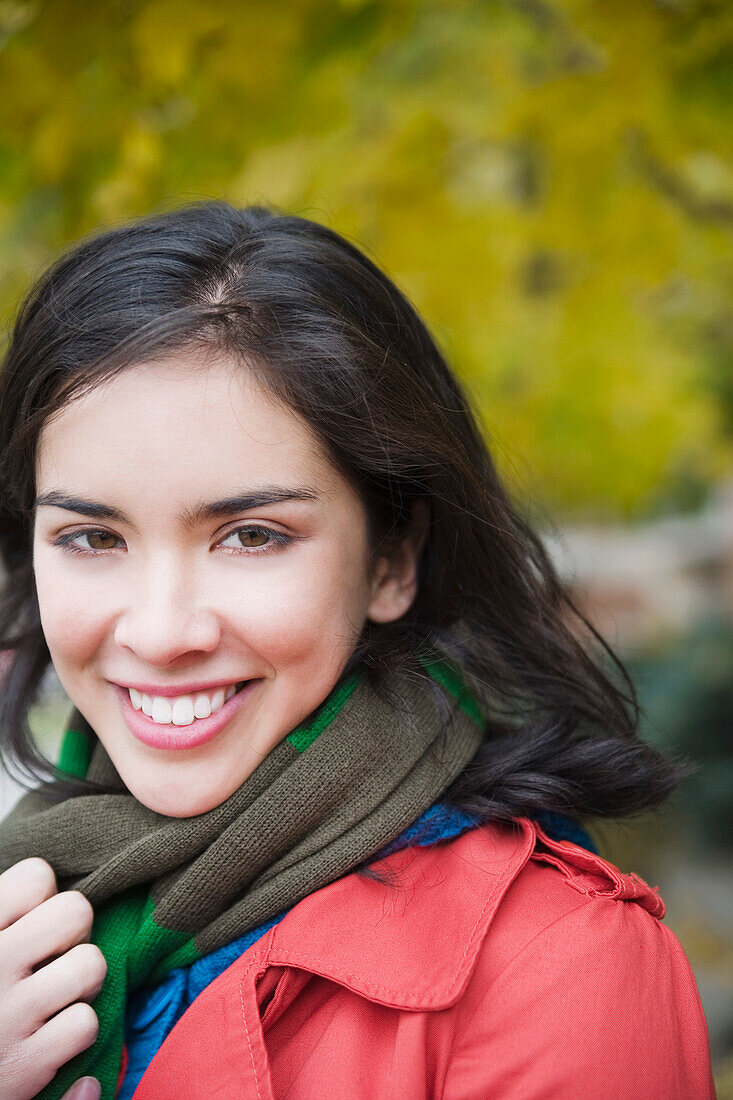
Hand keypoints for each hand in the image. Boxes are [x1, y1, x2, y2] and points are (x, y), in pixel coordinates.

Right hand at [0, 857, 105, 1099]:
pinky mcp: (25, 1063)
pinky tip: (50, 1040)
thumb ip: (4, 916)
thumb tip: (46, 880)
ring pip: (92, 965)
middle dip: (74, 938)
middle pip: (77, 911)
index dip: (44, 901)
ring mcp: (8, 1014)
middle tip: (51, 963)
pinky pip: (85, 1024)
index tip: (29, 927)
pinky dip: (75, 1035)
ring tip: (55, 1000)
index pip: (37, 875)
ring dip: (82, 986)